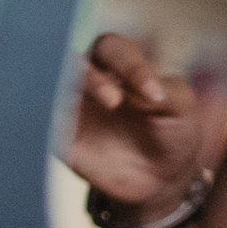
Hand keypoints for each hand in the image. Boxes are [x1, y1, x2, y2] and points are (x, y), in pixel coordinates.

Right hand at [66, 32, 202, 206]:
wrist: (160, 178)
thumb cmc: (170, 132)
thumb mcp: (181, 108)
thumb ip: (168, 91)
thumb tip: (148, 91)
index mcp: (117, 66)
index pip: (112, 49)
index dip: (130, 65)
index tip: (154, 94)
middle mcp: (88, 80)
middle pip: (72, 61)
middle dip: (90, 77)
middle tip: (114, 101)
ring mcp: (72, 107)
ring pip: (53, 88)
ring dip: (67, 96)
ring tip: (95, 118)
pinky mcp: (61, 137)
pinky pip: (45, 125)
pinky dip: (52, 123)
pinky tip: (70, 133)